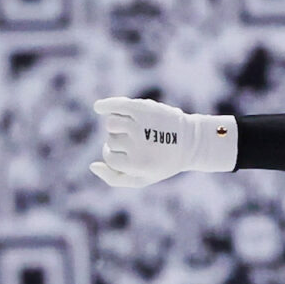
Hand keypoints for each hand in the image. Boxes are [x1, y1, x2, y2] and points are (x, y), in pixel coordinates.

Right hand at [89, 97, 238, 187]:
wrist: (191, 141)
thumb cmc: (162, 162)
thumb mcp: (141, 178)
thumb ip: (114, 178)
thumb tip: (92, 165)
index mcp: (139, 164)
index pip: (109, 157)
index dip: (116, 156)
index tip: (130, 156)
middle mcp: (139, 144)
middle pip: (111, 139)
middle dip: (121, 141)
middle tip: (142, 143)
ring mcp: (141, 124)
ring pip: (111, 123)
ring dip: (118, 125)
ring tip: (134, 128)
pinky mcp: (144, 108)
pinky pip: (116, 105)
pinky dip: (105, 106)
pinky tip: (98, 107)